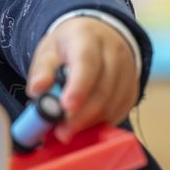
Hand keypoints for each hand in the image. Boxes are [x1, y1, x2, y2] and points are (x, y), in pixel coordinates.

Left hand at [27, 17, 138, 140]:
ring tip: (68, 129)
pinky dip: (100, 122)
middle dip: (81, 116)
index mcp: (87, 37)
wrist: (98, 37)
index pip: (87, 62)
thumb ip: (41, 71)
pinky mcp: (132, 88)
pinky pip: (119, 111)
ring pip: (112, 104)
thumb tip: (37, 89)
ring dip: (89, 122)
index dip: (78, 87)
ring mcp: (127, 70)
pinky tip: (85, 122)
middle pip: (102, 88)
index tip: (65, 107)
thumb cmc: (69, 47)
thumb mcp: (49, 51)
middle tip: (62, 132)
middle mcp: (113, 51)